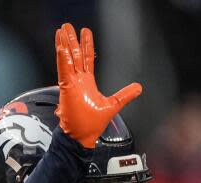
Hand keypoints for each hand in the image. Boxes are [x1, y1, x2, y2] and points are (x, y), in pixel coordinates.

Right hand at [54, 22, 141, 147]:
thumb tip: (138, 87)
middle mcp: (77, 82)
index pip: (85, 60)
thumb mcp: (113, 104)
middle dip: (71, 41)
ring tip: (61, 31)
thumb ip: (125, 94)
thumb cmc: (91, 125)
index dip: (85, 46)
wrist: (82, 137)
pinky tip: (61, 48)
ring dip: (64, 45)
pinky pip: (64, 71)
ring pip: (66, 60)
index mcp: (86, 83)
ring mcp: (70, 84)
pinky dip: (62, 59)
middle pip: (73, 56)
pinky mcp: (66, 89)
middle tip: (67, 27)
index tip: (85, 33)